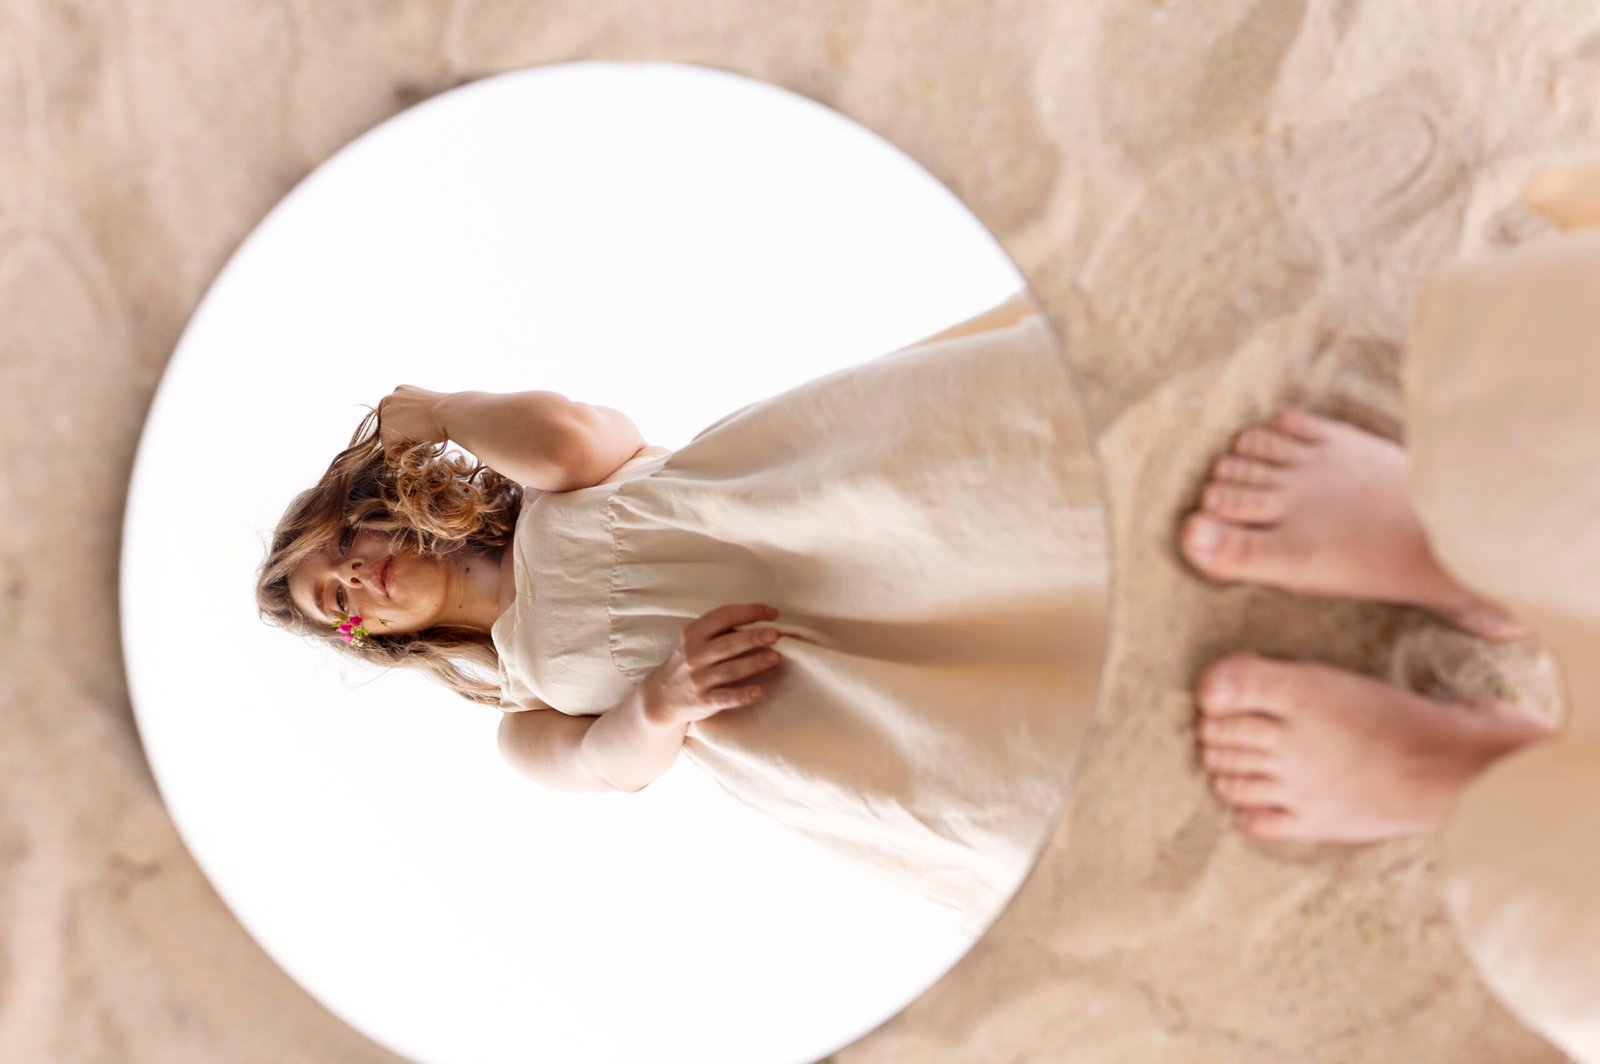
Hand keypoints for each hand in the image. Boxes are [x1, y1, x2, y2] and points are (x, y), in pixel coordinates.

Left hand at [376, 385, 451, 451]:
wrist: (449, 413)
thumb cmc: (447, 412)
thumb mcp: (427, 406)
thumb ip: (414, 412)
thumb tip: (411, 428)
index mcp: (400, 390)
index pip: (393, 413)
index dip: (403, 426)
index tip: (415, 433)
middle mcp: (389, 399)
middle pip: (387, 424)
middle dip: (399, 434)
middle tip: (417, 441)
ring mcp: (386, 413)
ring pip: (387, 436)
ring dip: (399, 443)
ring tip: (418, 445)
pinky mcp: (387, 428)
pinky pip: (389, 448)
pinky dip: (399, 453)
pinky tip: (414, 450)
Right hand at [642, 603, 783, 724]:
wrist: (662, 697)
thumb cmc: (687, 662)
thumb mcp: (693, 641)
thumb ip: (718, 631)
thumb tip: (759, 622)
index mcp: (693, 634)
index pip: (722, 616)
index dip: (749, 612)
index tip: (772, 613)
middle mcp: (693, 655)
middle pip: (728, 643)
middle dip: (753, 637)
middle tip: (775, 634)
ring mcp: (698, 679)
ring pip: (730, 670)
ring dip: (754, 663)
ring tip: (776, 657)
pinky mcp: (703, 701)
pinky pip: (725, 698)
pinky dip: (742, 695)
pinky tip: (759, 691)